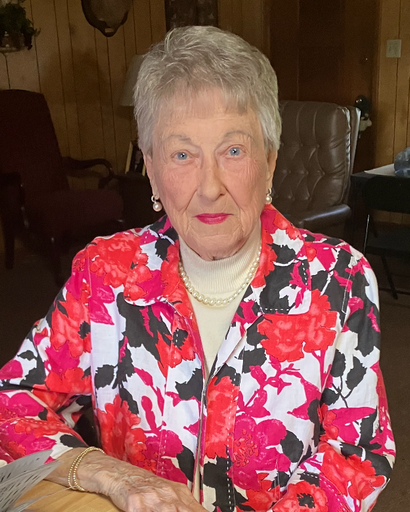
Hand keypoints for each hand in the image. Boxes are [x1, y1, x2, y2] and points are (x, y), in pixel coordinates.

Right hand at [50, 448, 205, 511]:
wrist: (116, 472)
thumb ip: (184, 504)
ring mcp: (151, 498)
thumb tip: (200, 510)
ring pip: (167, 511)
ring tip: (168, 511)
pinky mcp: (134, 503)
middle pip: (183, 510)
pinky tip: (146, 511)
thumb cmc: (142, 485)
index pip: (197, 510)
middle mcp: (168, 494)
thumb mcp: (167, 493)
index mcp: (179, 493)